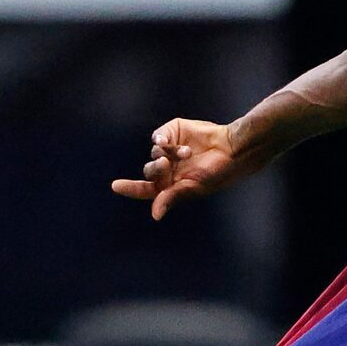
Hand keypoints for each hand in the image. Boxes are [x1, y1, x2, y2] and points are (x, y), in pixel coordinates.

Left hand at [111, 119, 259, 218]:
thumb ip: (170, 197)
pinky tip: (166, 141)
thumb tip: (155, 215)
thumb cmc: (215, 174)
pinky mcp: (174, 131)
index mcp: (170, 186)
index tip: (115, 185)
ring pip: (154, 153)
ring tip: (187, 153)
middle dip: (155, 168)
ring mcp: (170, 149)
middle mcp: (169, 169)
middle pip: (149, 170)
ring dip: (166, 154)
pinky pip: (158, 136)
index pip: (145, 189)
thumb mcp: (191, 188)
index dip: (130, 187)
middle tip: (166, 165)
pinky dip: (161, 138)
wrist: (231, 149)